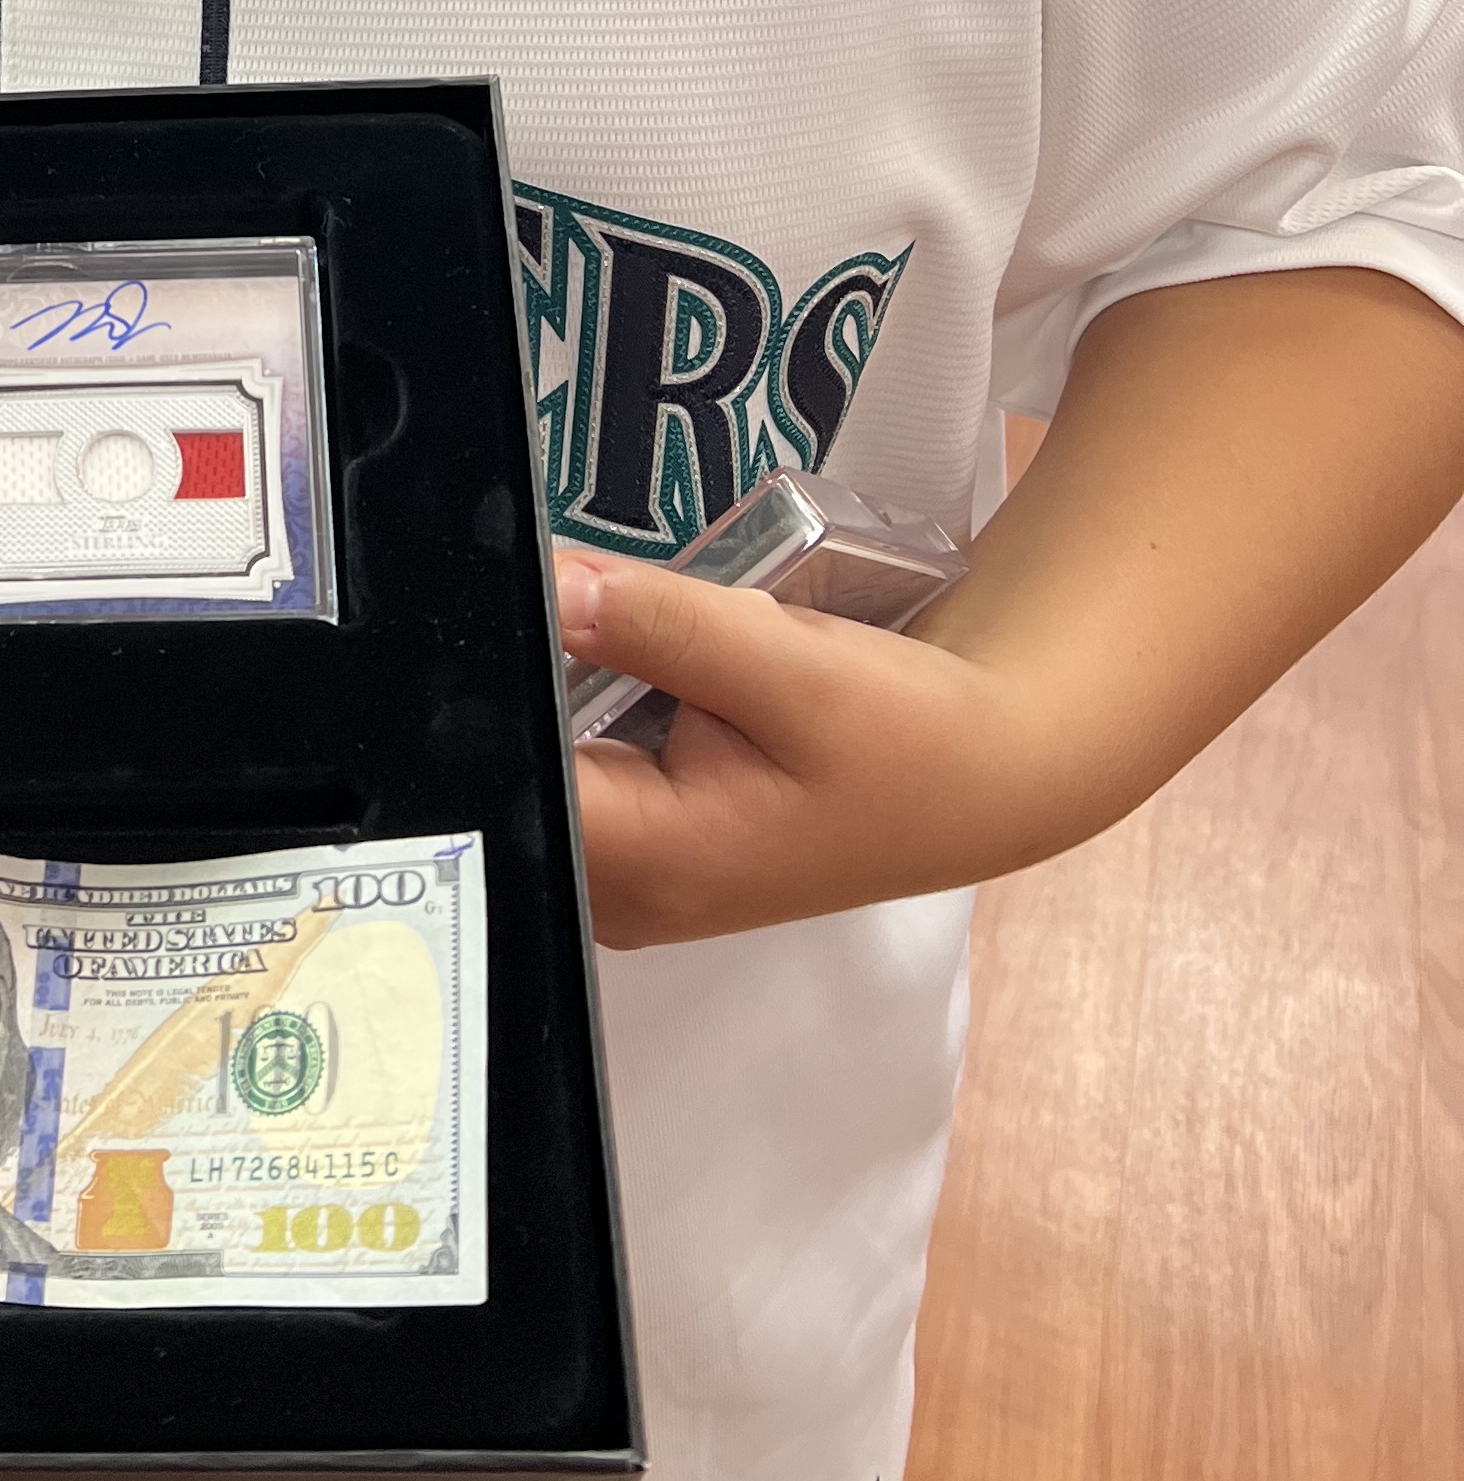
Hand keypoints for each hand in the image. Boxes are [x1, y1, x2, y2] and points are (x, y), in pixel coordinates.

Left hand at [555, 547, 1044, 948]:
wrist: (980, 772)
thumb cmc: (905, 736)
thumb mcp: (785, 660)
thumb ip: (656, 623)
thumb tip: (550, 586)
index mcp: (650, 863)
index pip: (512, 779)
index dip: (499, 690)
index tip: (517, 612)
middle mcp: (625, 894)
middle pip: (518, 775)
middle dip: (536, 684)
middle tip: (590, 612)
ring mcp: (636, 882)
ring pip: (550, 771)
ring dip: (569, 694)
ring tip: (640, 651)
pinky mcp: (654, 852)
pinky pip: (585, 773)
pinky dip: (597, 713)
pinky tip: (650, 676)